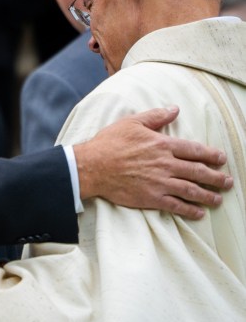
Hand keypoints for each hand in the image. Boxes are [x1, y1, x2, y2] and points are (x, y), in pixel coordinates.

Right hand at [74, 106, 232, 218]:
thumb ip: (156, 116)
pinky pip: (176, 205)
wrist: (92, 166)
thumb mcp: (132, 123)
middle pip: (198, 171)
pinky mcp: (151, 197)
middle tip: (228, 182)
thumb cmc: (109, 143)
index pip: (194, 150)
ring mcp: (160, 182)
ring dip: (208, 195)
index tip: (222, 159)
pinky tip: (199, 213)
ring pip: (191, 190)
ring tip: (218, 200)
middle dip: (216, 178)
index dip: (211, 155)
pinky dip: (189, 210)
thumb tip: (174, 109)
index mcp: (162, 144)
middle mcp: (165, 164)